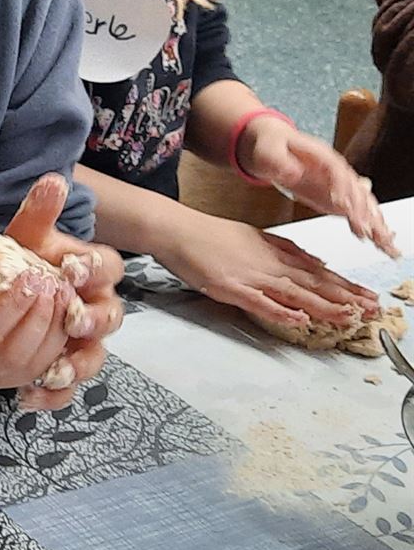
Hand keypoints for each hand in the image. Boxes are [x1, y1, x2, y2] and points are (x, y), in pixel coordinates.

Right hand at [0, 222, 76, 404]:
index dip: (14, 304)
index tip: (34, 275)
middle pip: (10, 355)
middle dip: (40, 320)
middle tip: (54, 285)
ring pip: (27, 368)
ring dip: (53, 332)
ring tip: (62, 296)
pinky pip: (34, 373)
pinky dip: (53, 345)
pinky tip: (58, 315)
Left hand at [2, 173, 124, 410]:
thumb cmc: (12, 261)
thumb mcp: (21, 236)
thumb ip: (37, 213)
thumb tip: (53, 180)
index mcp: (89, 271)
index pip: (109, 268)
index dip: (93, 269)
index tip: (70, 268)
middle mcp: (93, 307)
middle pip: (111, 317)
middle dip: (92, 319)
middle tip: (71, 318)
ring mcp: (81, 342)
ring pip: (93, 358)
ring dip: (76, 365)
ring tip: (54, 370)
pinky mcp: (62, 368)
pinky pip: (67, 390)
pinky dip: (52, 397)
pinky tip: (27, 397)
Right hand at [163, 208, 378, 329]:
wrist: (177, 229)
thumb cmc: (210, 233)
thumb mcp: (254, 236)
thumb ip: (284, 251)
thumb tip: (313, 262)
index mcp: (276, 251)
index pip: (319, 272)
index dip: (346, 285)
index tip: (368, 295)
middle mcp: (269, 264)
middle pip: (315, 284)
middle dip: (347, 298)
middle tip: (373, 310)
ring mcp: (251, 276)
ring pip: (296, 294)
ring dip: (326, 307)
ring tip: (350, 318)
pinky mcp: (230, 288)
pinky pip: (260, 303)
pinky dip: (282, 312)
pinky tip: (300, 320)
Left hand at [238, 114, 399, 256]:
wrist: (271, 146)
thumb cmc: (269, 145)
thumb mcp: (266, 150)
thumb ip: (277, 160)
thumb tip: (293, 172)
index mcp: (321, 157)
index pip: (337, 172)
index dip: (341, 187)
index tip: (342, 204)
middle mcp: (336, 171)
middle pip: (356, 189)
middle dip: (365, 211)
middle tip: (370, 231)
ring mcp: (339, 185)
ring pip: (363, 204)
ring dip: (375, 223)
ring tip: (385, 243)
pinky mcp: (336, 198)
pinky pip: (356, 213)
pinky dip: (368, 226)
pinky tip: (379, 242)